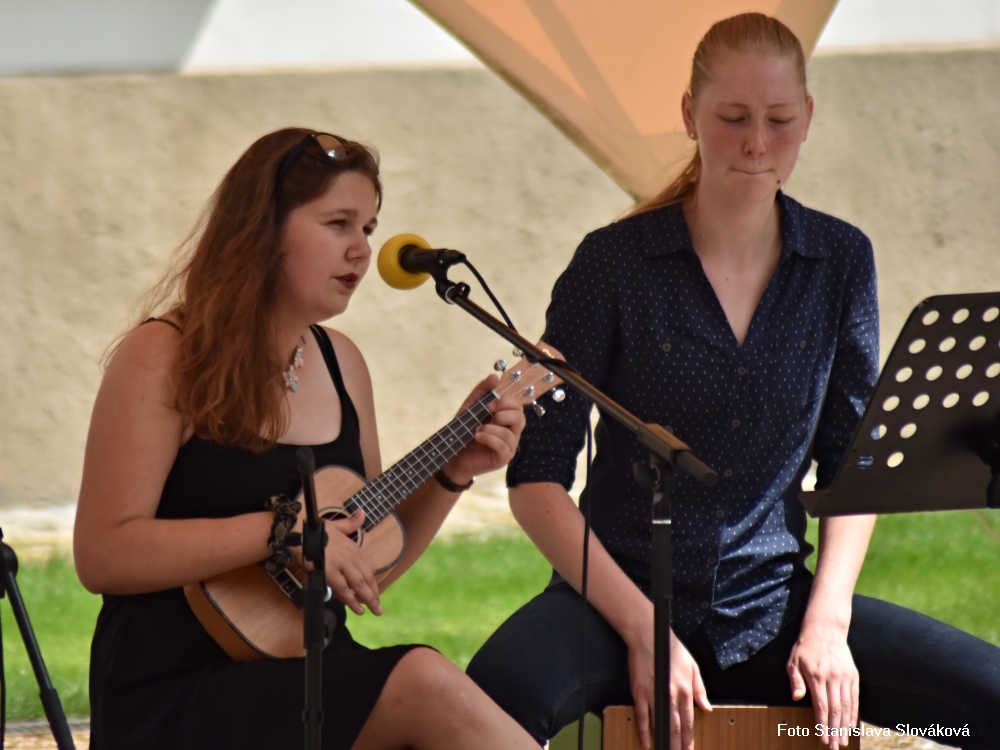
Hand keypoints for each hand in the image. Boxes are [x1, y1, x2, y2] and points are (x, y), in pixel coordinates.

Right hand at [322, 510, 382, 616]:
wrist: (299, 532)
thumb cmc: (316, 531)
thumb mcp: (337, 525)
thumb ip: (351, 524)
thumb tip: (362, 514)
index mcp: (353, 547)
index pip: (369, 565)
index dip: (372, 579)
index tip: (373, 588)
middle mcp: (351, 556)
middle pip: (368, 577)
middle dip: (375, 593)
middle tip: (379, 608)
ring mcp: (342, 565)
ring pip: (359, 585)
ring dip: (368, 599)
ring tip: (374, 610)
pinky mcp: (330, 573)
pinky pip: (344, 590)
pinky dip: (351, 600)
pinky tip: (357, 608)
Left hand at [442, 374, 525, 484]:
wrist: (453, 454)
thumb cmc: (464, 431)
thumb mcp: (470, 407)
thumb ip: (482, 392)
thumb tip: (495, 376)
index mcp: (506, 418)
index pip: (517, 406)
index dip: (506, 402)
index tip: (490, 405)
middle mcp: (511, 432)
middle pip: (520, 418)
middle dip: (503, 414)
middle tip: (488, 415)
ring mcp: (509, 446)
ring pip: (510, 433)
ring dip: (491, 428)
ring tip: (477, 430)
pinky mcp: (503, 458)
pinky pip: (504, 446)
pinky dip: (489, 439)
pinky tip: (478, 437)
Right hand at [625, 624, 710, 749]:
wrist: (649, 636)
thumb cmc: (671, 649)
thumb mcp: (692, 666)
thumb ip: (700, 689)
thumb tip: (707, 707)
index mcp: (686, 689)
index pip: (689, 720)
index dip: (690, 737)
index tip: (690, 749)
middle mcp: (672, 695)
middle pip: (677, 726)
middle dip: (679, 744)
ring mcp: (655, 695)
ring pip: (662, 724)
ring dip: (665, 741)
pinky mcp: (640, 692)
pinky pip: (643, 716)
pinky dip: (645, 731)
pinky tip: (647, 742)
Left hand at [787, 622, 857, 747]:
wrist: (826, 629)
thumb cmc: (806, 646)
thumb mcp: (793, 660)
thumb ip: (795, 680)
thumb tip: (797, 698)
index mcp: (817, 675)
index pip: (821, 705)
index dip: (822, 723)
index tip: (822, 737)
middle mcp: (833, 677)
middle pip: (836, 709)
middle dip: (835, 730)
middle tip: (834, 746)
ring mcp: (845, 677)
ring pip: (847, 706)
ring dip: (845, 725)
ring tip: (843, 740)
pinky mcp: (853, 676)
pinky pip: (855, 698)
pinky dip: (854, 713)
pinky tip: (851, 725)